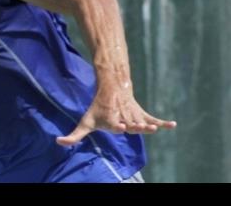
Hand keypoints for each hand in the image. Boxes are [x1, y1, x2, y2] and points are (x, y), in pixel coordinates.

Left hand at [56, 82, 175, 145]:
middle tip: (140, 127)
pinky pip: (153, 118)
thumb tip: (58, 142)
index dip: (116, 125)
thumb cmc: (98, 109)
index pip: (113, 124)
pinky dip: (163, 122)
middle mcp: (122, 118)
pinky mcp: (141, 114)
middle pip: (129, 123)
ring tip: (154, 127)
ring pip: (141, 121)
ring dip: (149, 124)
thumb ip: (74, 135)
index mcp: (109, 120)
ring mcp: (133, 115)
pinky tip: (173, 125)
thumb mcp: (85, 122)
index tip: (120, 126)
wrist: (112, 87)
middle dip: (134, 126)